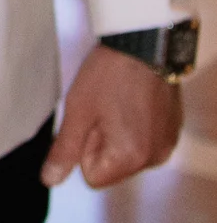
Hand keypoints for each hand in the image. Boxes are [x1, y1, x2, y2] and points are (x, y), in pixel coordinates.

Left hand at [41, 43, 181, 188]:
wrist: (144, 42)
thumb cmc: (108, 73)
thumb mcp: (78, 110)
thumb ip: (64, 150)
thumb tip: (49, 180)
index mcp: (131, 158)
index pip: (92, 176)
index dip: (84, 145)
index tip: (93, 117)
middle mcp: (154, 158)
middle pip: (112, 166)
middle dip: (102, 141)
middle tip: (106, 107)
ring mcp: (167, 144)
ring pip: (127, 154)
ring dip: (119, 133)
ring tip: (120, 101)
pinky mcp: (173, 131)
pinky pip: (144, 142)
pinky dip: (136, 126)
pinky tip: (134, 101)